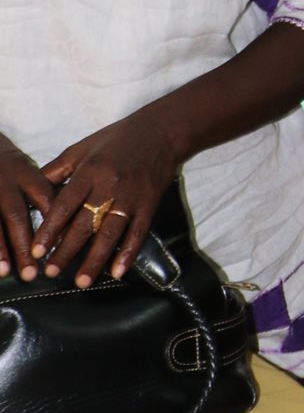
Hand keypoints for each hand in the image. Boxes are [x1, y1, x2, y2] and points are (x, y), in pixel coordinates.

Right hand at [0, 135, 55, 280]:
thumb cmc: (11, 167)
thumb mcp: (31, 171)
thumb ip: (49, 192)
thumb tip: (76, 220)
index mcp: (26, 175)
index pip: (46, 199)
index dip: (54, 223)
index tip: (62, 246)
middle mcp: (5, 185)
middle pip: (16, 216)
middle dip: (24, 245)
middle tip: (33, 273)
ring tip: (5, 272)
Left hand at [34, 110, 180, 286]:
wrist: (162, 131)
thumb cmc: (118, 139)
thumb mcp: (83, 147)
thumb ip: (57, 169)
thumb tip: (33, 191)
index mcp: (90, 171)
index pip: (65, 204)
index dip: (50, 229)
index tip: (37, 251)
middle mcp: (110, 185)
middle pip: (85, 223)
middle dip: (67, 250)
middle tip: (51, 272)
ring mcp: (132, 196)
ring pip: (111, 232)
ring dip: (95, 259)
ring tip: (81, 281)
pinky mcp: (150, 203)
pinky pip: (138, 231)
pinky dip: (128, 253)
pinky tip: (117, 271)